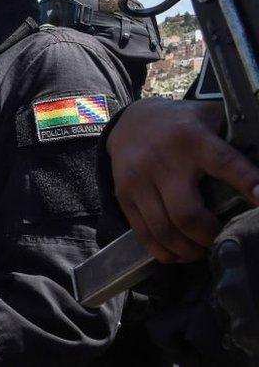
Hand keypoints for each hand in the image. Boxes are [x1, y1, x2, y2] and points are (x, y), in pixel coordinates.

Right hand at [108, 98, 258, 262]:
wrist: (130, 121)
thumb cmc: (181, 124)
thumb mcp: (209, 117)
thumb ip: (234, 139)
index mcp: (193, 139)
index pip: (224, 163)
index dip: (247, 182)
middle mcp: (163, 161)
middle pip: (187, 214)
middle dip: (209, 236)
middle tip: (222, 237)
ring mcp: (139, 180)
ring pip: (164, 230)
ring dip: (188, 249)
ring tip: (201, 250)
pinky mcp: (123, 195)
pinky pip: (143, 233)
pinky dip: (164, 251)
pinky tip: (179, 253)